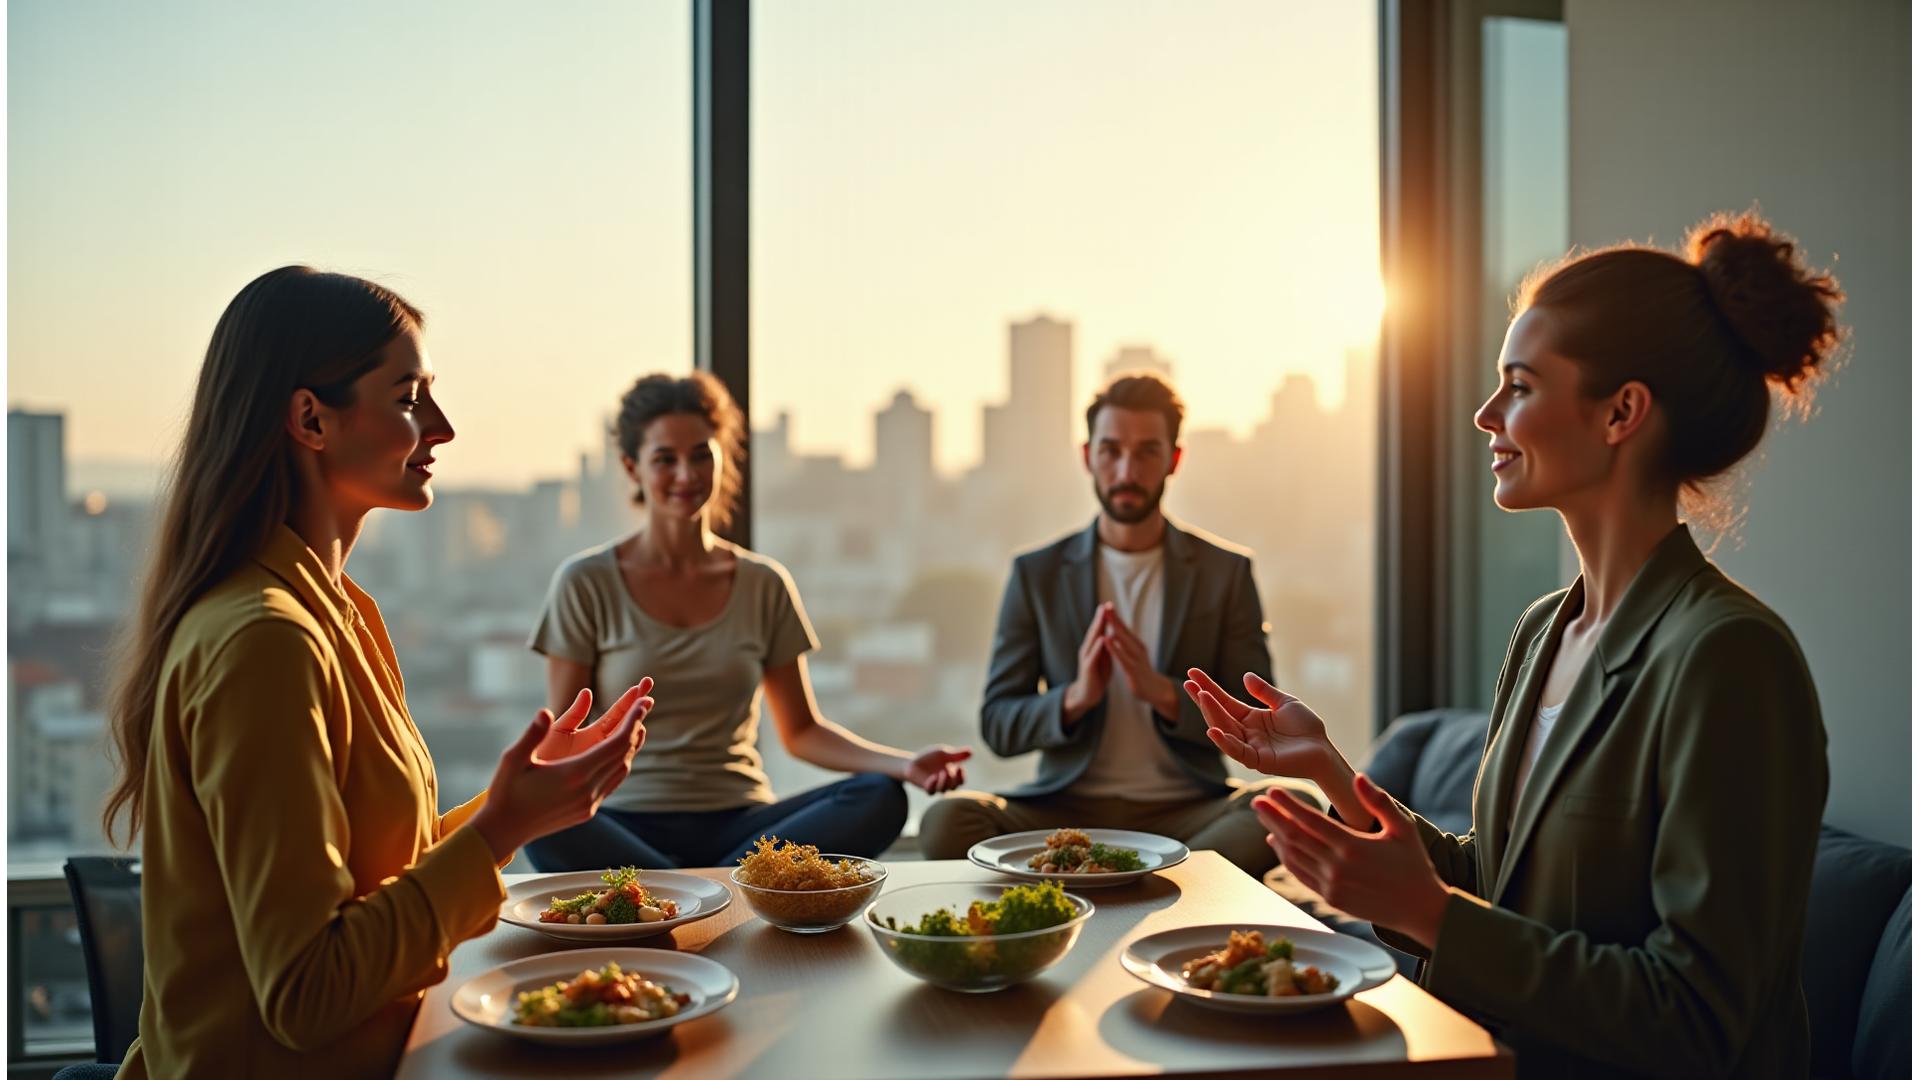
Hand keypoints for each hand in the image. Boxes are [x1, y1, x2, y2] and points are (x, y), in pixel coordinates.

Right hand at [469, 684, 651, 860]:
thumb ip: (532, 733)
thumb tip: (545, 710)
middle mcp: (588, 790)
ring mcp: (590, 803)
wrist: (504, 830)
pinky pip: (613, 783)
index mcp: (574, 773)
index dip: (632, 720)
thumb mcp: (513, 758)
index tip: (642, 701)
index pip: (617, 742)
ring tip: (635, 726)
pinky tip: (618, 754)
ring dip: (631, 747)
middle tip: (645, 704)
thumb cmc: (506, 791)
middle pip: (624, 754)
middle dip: (636, 727)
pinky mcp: (588, 812)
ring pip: (621, 770)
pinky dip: (620, 764)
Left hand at [902, 745, 971, 793]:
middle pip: (954, 787)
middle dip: (955, 780)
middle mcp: (945, 783)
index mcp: (951, 775)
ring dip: (944, 782)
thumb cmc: (929, 758)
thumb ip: (956, 755)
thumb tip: (971, 752)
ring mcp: (935, 786)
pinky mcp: (925, 787)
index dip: (962, 776)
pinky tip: (933, 777)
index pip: (961, 780)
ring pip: (943, 790)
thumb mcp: (944, 753)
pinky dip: (933, 785)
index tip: (959, 766)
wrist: (912, 762)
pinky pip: (931, 791)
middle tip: (952, 770)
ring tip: (942, 772)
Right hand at [1062, 603, 1114, 723]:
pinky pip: (1093, 655)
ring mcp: (1086, 658)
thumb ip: (1106, 646)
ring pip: (1092, 640)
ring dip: (1097, 628)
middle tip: (1105, 604)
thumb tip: (1112, 633)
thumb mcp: (1103, 658)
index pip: (1099, 629)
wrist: (1087, 695)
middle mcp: (1087, 649)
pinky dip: (1098, 646)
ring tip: (1102, 616)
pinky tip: (1102, 638)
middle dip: (1100, 617)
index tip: (1110, 604)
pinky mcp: (1087, 668)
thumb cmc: (1096, 676)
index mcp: (1093, 647)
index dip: (1104, 617)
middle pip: (1094, 631)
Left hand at [1102, 609, 1178, 716]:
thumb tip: (1117, 631)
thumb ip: (1127, 644)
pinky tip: (1107, 640)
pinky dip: (1115, 648)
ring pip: (1124, 641)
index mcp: (1136, 645)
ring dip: (1115, 629)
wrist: (1155, 691)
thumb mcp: (1135, 655)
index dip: (1116, 617)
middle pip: (1124, 631)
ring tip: (1106, 618)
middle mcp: (1138, 649)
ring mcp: (1136, 659)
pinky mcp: (1133, 670)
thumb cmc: (1142, 672)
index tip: (1107, 604)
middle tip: (1106, 605)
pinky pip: (1123, 657)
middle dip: (1115, 618)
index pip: (1124, 628)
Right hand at [1184, 668, 1339, 778]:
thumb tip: (1245, 676)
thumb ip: (1265, 692)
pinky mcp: (1258, 761)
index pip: (1225, 702)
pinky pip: (1237, 751)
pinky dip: (1224, 742)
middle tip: (1189, 684)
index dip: (1209, 689)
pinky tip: (1212, 730)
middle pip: (1220, 715)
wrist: (1323, 750)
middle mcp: (1246, 733)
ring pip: (1225, 731)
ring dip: (1211, 715)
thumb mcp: (1284, 703)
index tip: (1192, 675)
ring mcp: (1250, 747)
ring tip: (1202, 697)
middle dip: (1204, 700)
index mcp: (1251, 719)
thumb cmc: (1306, 728)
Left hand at [1254, 772, 1452, 948]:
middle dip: (1272, 817)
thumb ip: (1379, 801)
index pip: (1311, 821)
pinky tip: (1277, 844)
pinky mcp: (1331, 899)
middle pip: (1295, 837)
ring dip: (1275, 836)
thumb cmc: (1413, 864)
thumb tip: (1358, 777)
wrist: (1420, 910)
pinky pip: (1301, 874)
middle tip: (1256, 800)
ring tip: (1263, 818)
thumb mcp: (1402, 828)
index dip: (1288, 805)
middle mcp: (1338, 867)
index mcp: (1354, 846)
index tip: (1272, 790)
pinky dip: (1285, 858)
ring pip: (1294, 857)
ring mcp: (1332, 885)